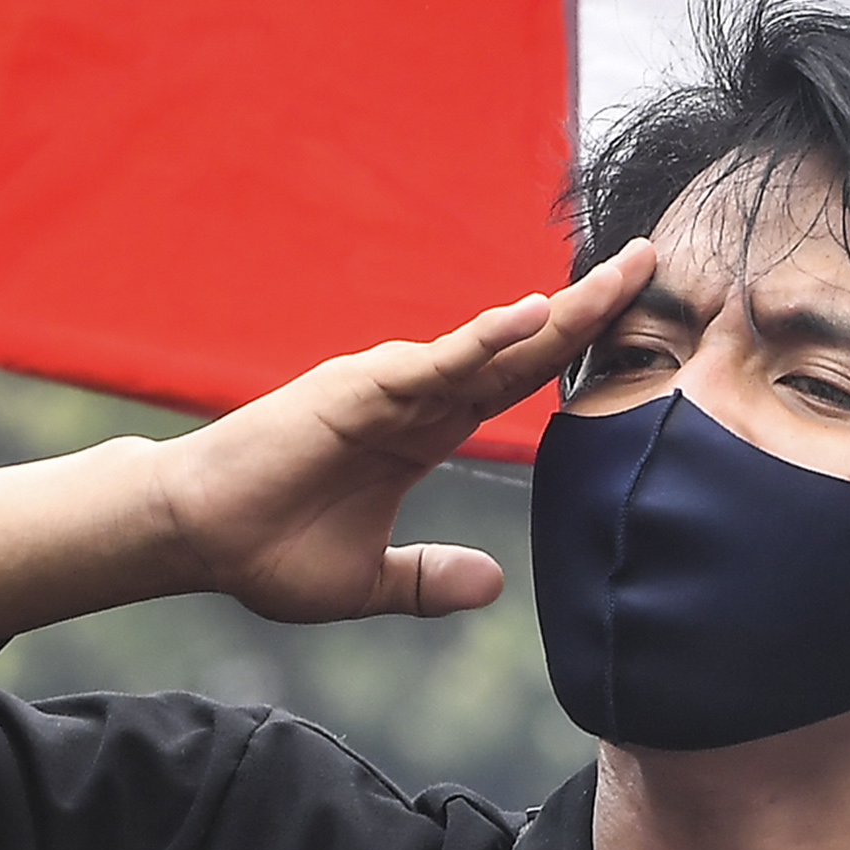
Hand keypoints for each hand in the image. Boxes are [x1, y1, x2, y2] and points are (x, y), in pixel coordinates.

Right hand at [154, 242, 656, 623]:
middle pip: (520, 347)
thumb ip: (427, 579)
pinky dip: (479, 341)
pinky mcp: (354, 389)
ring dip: (554, 315)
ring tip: (618, 281)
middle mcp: (413, 396)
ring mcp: (386, 386)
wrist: (197, 540)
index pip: (518, 382)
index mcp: (424, 432)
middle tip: (652, 263)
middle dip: (589, 308)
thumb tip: (493, 586)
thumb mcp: (368, 581)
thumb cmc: (269, 552)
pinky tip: (528, 319)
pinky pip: (430, 363)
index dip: (575, 352)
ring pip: (486, 345)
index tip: (637, 328)